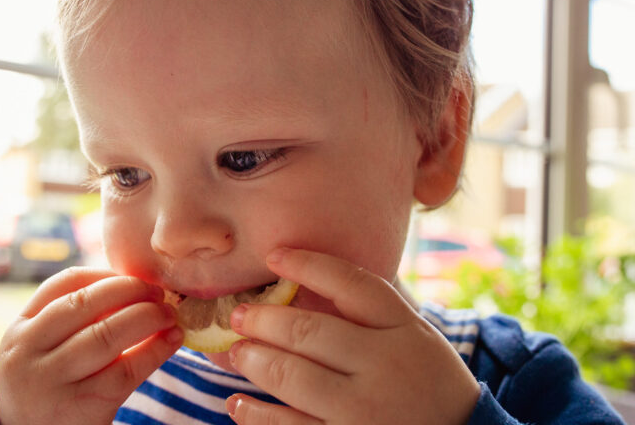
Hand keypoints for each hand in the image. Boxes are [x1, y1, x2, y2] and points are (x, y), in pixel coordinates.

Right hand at [0, 267, 182, 424]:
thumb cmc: (51, 386)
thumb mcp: (44, 350)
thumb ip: (75, 319)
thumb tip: (136, 284)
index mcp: (20, 330)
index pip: (63, 284)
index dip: (105, 274)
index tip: (133, 277)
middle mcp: (28, 353)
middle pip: (86, 304)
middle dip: (130, 291)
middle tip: (159, 292)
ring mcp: (51, 382)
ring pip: (107, 335)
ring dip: (147, 317)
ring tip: (169, 314)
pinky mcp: (82, 408)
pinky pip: (126, 371)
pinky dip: (156, 350)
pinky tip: (172, 340)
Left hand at [225, 248, 479, 424]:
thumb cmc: (427, 381)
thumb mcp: (416, 336)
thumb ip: (374, 311)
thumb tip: (309, 278)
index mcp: (404, 329)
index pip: (351, 284)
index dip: (308, 265)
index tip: (274, 256)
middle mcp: (385, 367)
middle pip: (310, 332)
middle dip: (263, 320)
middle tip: (238, 315)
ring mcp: (365, 412)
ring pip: (293, 379)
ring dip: (254, 362)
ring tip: (235, 353)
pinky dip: (256, 416)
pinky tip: (238, 404)